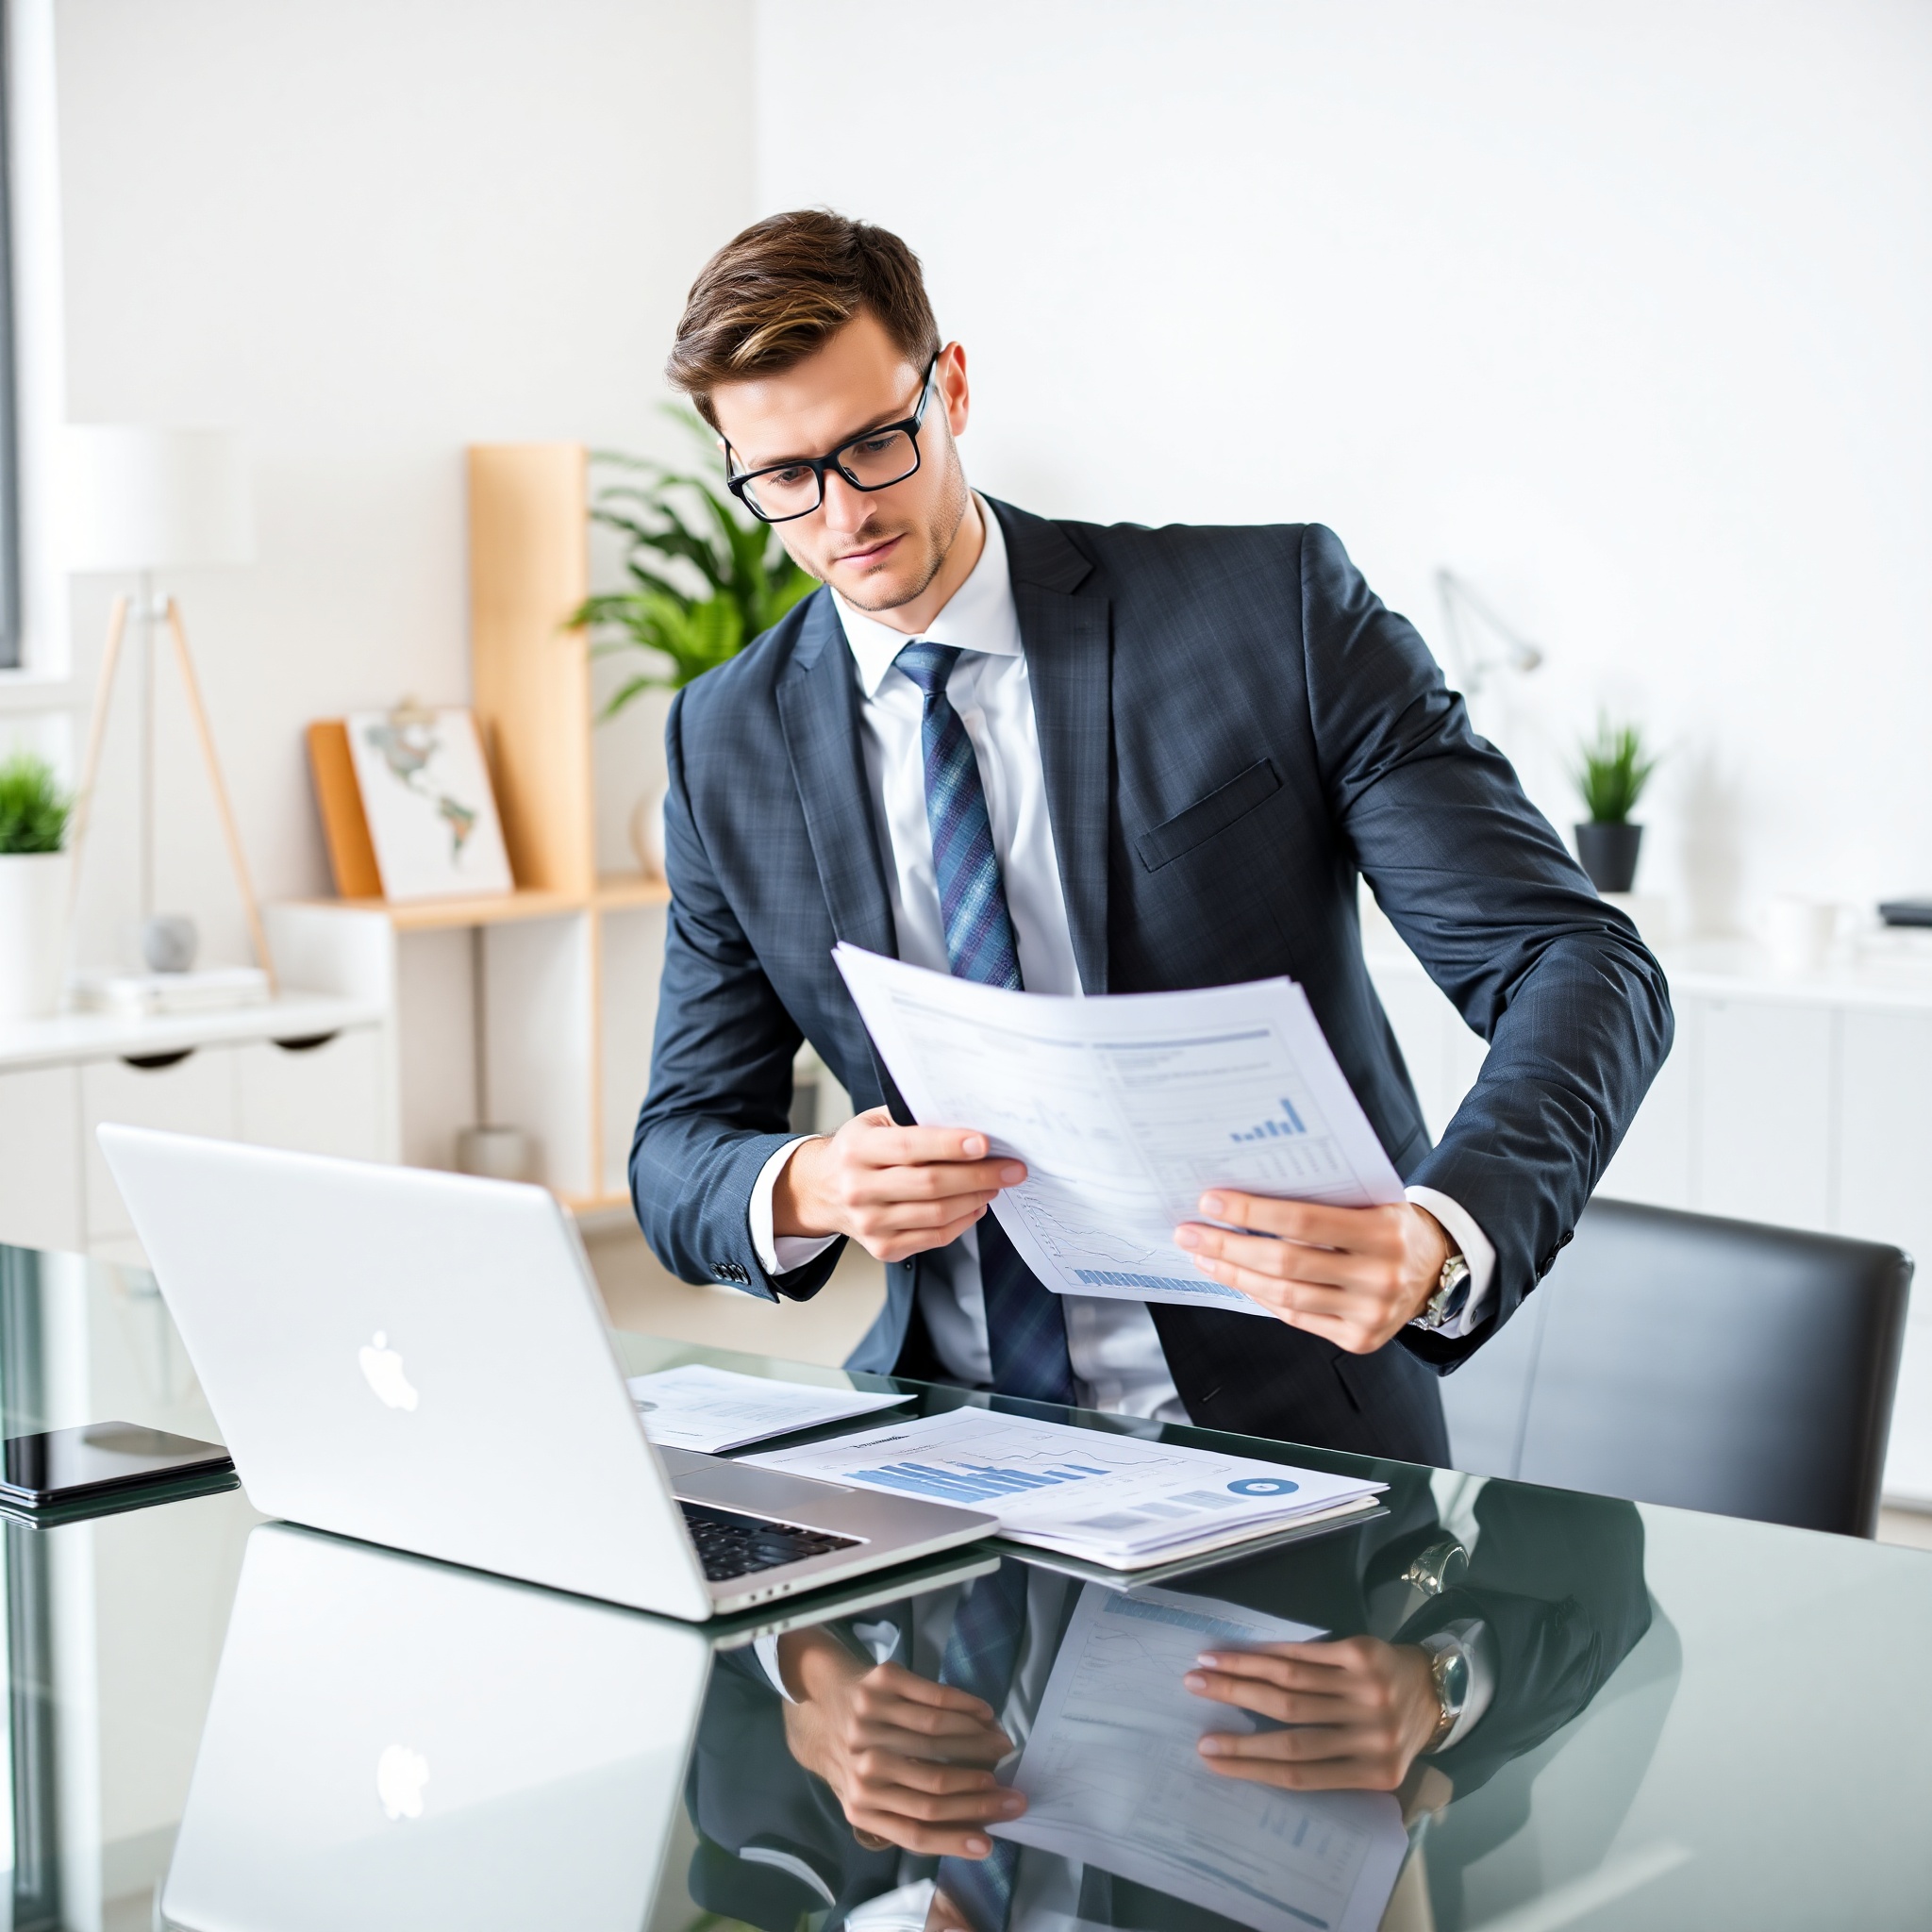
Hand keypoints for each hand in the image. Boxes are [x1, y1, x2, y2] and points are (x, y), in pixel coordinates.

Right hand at [774, 1106, 1025, 1263]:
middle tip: (1012, 1168)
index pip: (909, 1148)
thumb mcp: (874, 1123)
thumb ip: (911, 1118)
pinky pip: (935, 1237)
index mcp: (856, 1150)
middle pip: (930, 1184)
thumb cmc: (859, 1150)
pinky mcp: (882, 1248)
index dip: (949, 1145)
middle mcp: (858, 1189)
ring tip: (997, 1183)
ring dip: (976, 1198)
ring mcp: (869, 1223)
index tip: (985, 1143)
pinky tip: (977, 1204)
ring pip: (937, 1214)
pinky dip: (963, 1220)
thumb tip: (968, 1117)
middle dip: (979, 1175)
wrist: (821, 1191)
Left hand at [775, 1629, 1025, 1856]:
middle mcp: (862, 1766)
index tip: (992, 1841)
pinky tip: (984, 1714)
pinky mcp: (881, 1684)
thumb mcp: (867, 1798)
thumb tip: (972, 1834)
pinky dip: (965, 1706)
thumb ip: (906, 1815)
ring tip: (1003, 1748)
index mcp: (860, 1806)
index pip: (915, 1830)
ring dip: (978, 1744)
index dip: (956, 1838)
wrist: (818, 1704)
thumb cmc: (855, 1761)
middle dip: (982, 1794)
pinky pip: (932, 1696)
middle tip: (1013, 1795)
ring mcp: (869, 1721)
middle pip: (933, 1786)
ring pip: (937, 1737)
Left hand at [1174, 1195, 1449, 1352]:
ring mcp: (1371, 1315)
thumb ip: (1321, 1201)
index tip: (1210, 1201)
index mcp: (1383, 1232)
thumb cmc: (1389, 1223)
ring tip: (1204, 1256)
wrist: (1438, 1265)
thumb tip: (1243, 1196)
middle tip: (1189, 1232)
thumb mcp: (1369, 1200)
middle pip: (1286, 1263)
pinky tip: (1237, 1278)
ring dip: (1235, 1274)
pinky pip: (1297, 1317)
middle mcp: (1380, 1277)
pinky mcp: (1360, 1340)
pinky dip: (1261, 1296)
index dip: (1252, 1211)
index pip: (1304, 1220)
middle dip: (1229, 1246)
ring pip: (1285, 1295)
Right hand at [1184, 1635, 1441, 1790]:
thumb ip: (1327, 1762)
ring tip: (1204, 1668)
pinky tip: (1239, 1653)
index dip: (1250, 1763)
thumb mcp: (1370, 1762)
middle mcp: (1371, 1733)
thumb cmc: (1392, 1732)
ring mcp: (1368, 1690)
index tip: (1208, 1755)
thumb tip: (1253, 1755)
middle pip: (1291, 1724)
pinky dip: (1267, 1654)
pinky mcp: (1363, 1654)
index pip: (1300, 1772)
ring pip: (1292, 1684)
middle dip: (1236, 1713)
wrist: (1438, 1689)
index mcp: (1373, 1772)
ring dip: (1241, 1675)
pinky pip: (1307, 1655)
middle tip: (1193, 1697)